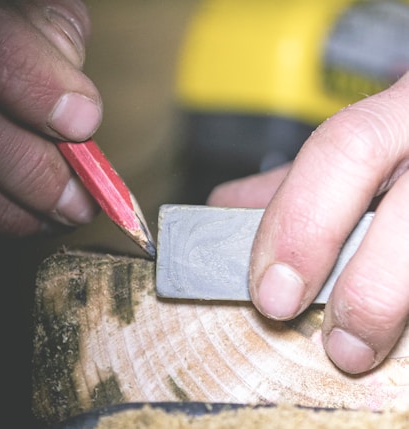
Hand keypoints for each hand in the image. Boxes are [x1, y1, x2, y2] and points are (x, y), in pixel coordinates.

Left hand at [208, 72, 408, 374]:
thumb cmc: (408, 146)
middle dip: (371, 289)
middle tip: (339, 345)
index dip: (300, 224)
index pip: (343, 151)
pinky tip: (406, 337)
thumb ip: (302, 182)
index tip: (272, 295)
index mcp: (402, 110)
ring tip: (374, 352)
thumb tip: (227, 209)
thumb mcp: (364, 146)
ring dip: (404, 309)